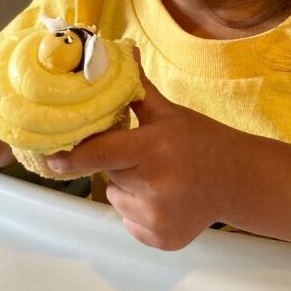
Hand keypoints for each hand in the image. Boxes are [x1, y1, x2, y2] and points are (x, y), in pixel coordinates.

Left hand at [45, 56, 238, 249]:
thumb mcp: (169, 112)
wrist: (238, 180)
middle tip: (139, 152)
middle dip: (116, 162)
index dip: (73, 156)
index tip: (52, 158)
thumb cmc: (202, 140)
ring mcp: (157, 218)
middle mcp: (153, 187)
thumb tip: (123, 51)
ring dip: (126, 187)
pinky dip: (138, 208)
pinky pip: (130, 220)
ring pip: (117, 198)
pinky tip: (161, 196)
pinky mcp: (160, 239)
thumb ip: (138, 88)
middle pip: (108, 174)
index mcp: (153, 150)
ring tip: (155, 175)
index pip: (101, 154)